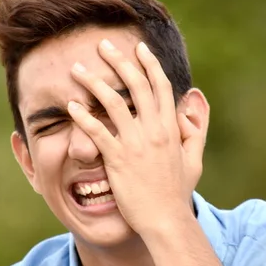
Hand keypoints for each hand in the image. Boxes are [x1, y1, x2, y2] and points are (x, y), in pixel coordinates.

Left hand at [67, 39, 204, 234]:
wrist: (166, 219)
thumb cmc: (178, 192)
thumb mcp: (194, 159)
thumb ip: (195, 130)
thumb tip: (194, 103)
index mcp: (170, 127)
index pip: (160, 86)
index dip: (149, 64)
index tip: (138, 48)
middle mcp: (154, 130)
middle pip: (135, 85)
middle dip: (119, 61)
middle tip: (102, 45)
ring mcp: (135, 143)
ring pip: (113, 102)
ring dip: (93, 82)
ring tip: (76, 69)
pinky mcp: (118, 159)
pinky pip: (97, 132)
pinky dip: (82, 117)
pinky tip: (70, 106)